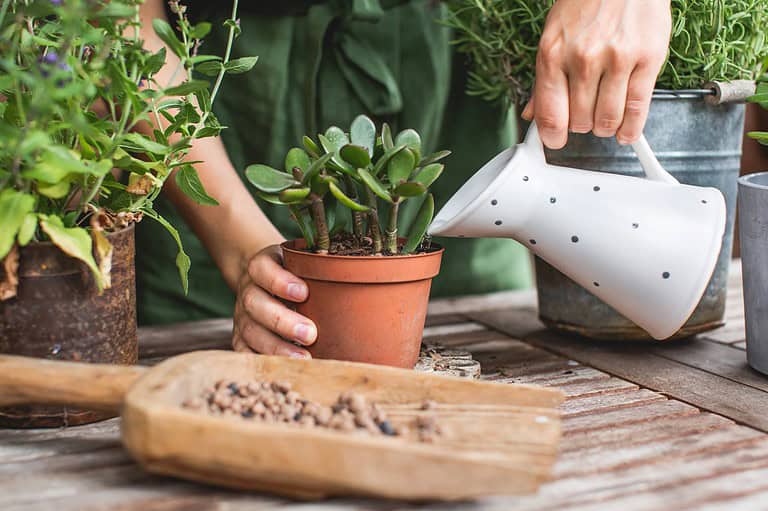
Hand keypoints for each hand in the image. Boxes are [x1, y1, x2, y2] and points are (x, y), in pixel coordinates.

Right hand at [232, 245, 316, 357]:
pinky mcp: (241, 337)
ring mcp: (241, 315)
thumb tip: (349, 277)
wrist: (262, 281)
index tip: (303, 293)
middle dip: (282, 321)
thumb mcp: (302, 262)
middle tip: (310, 334)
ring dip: (276, 347)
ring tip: (304, 357)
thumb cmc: (293, 274)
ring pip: (250, 331)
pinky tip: (283, 368)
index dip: (279, 281)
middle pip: (255, 303)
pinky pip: (243, 351)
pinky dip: (261, 361)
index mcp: (261, 266)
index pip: (262, 269)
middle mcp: (248, 290)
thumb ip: (319, 267)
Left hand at [521, 0, 670, 148]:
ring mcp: (617, 59)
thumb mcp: (553, 36)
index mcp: (553, 53)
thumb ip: (543, 79)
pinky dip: (631, 129)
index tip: (555, 141)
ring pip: (607, 120)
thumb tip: (532, 115)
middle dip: (581, 125)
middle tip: (585, 117)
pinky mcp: (648, 58)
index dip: (552, 136)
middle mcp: (583, 58)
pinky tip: (626, 133)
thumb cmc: (586, 3)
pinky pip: (637, 108)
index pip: (550, 113)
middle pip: (579, 121)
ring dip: (604, 127)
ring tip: (605, 119)